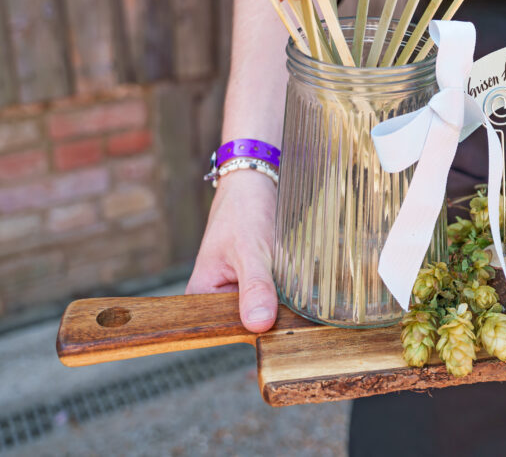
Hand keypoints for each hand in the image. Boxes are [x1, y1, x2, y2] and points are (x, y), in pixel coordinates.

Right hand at [186, 171, 279, 331]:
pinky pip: (272, 298)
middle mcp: (214, 297)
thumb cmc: (245, 212)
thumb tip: (257, 325)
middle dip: (272, 316)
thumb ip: (255, 286)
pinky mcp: (254, 283)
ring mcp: (235, 291)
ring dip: (282, 305)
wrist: (255, 185)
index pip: (226, 329)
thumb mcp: (251, 249)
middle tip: (293, 302)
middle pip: (247, 322)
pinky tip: (295, 284)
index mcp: (200, 294)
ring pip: (264, 311)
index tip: (280, 325)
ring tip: (293, 288)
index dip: (254, 330)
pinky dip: (286, 294)